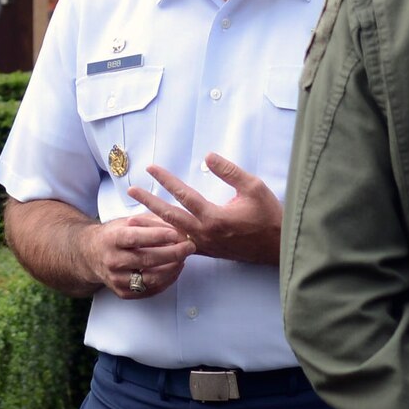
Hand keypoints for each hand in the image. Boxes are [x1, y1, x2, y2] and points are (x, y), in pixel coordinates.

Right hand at [81, 211, 194, 297]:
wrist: (91, 254)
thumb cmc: (114, 235)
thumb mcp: (128, 221)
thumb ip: (152, 222)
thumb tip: (178, 227)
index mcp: (112, 239)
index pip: (136, 238)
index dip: (157, 236)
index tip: (176, 233)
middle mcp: (112, 260)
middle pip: (147, 260)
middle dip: (173, 253)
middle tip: (190, 246)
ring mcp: (116, 279)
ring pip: (151, 279)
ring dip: (173, 269)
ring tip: (184, 258)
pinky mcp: (123, 292)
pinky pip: (150, 290)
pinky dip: (167, 281)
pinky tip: (175, 270)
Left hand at [130, 153, 282, 264]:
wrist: (277, 247)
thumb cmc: (268, 215)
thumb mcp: (253, 187)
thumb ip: (229, 171)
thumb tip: (208, 157)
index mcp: (215, 217)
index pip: (183, 195)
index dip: (166, 180)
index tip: (151, 168)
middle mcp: (205, 233)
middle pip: (170, 216)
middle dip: (149, 202)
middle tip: (131, 190)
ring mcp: (204, 245)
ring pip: (171, 234)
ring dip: (152, 224)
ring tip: (131, 217)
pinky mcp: (207, 251)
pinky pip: (180, 244)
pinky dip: (165, 238)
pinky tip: (155, 234)